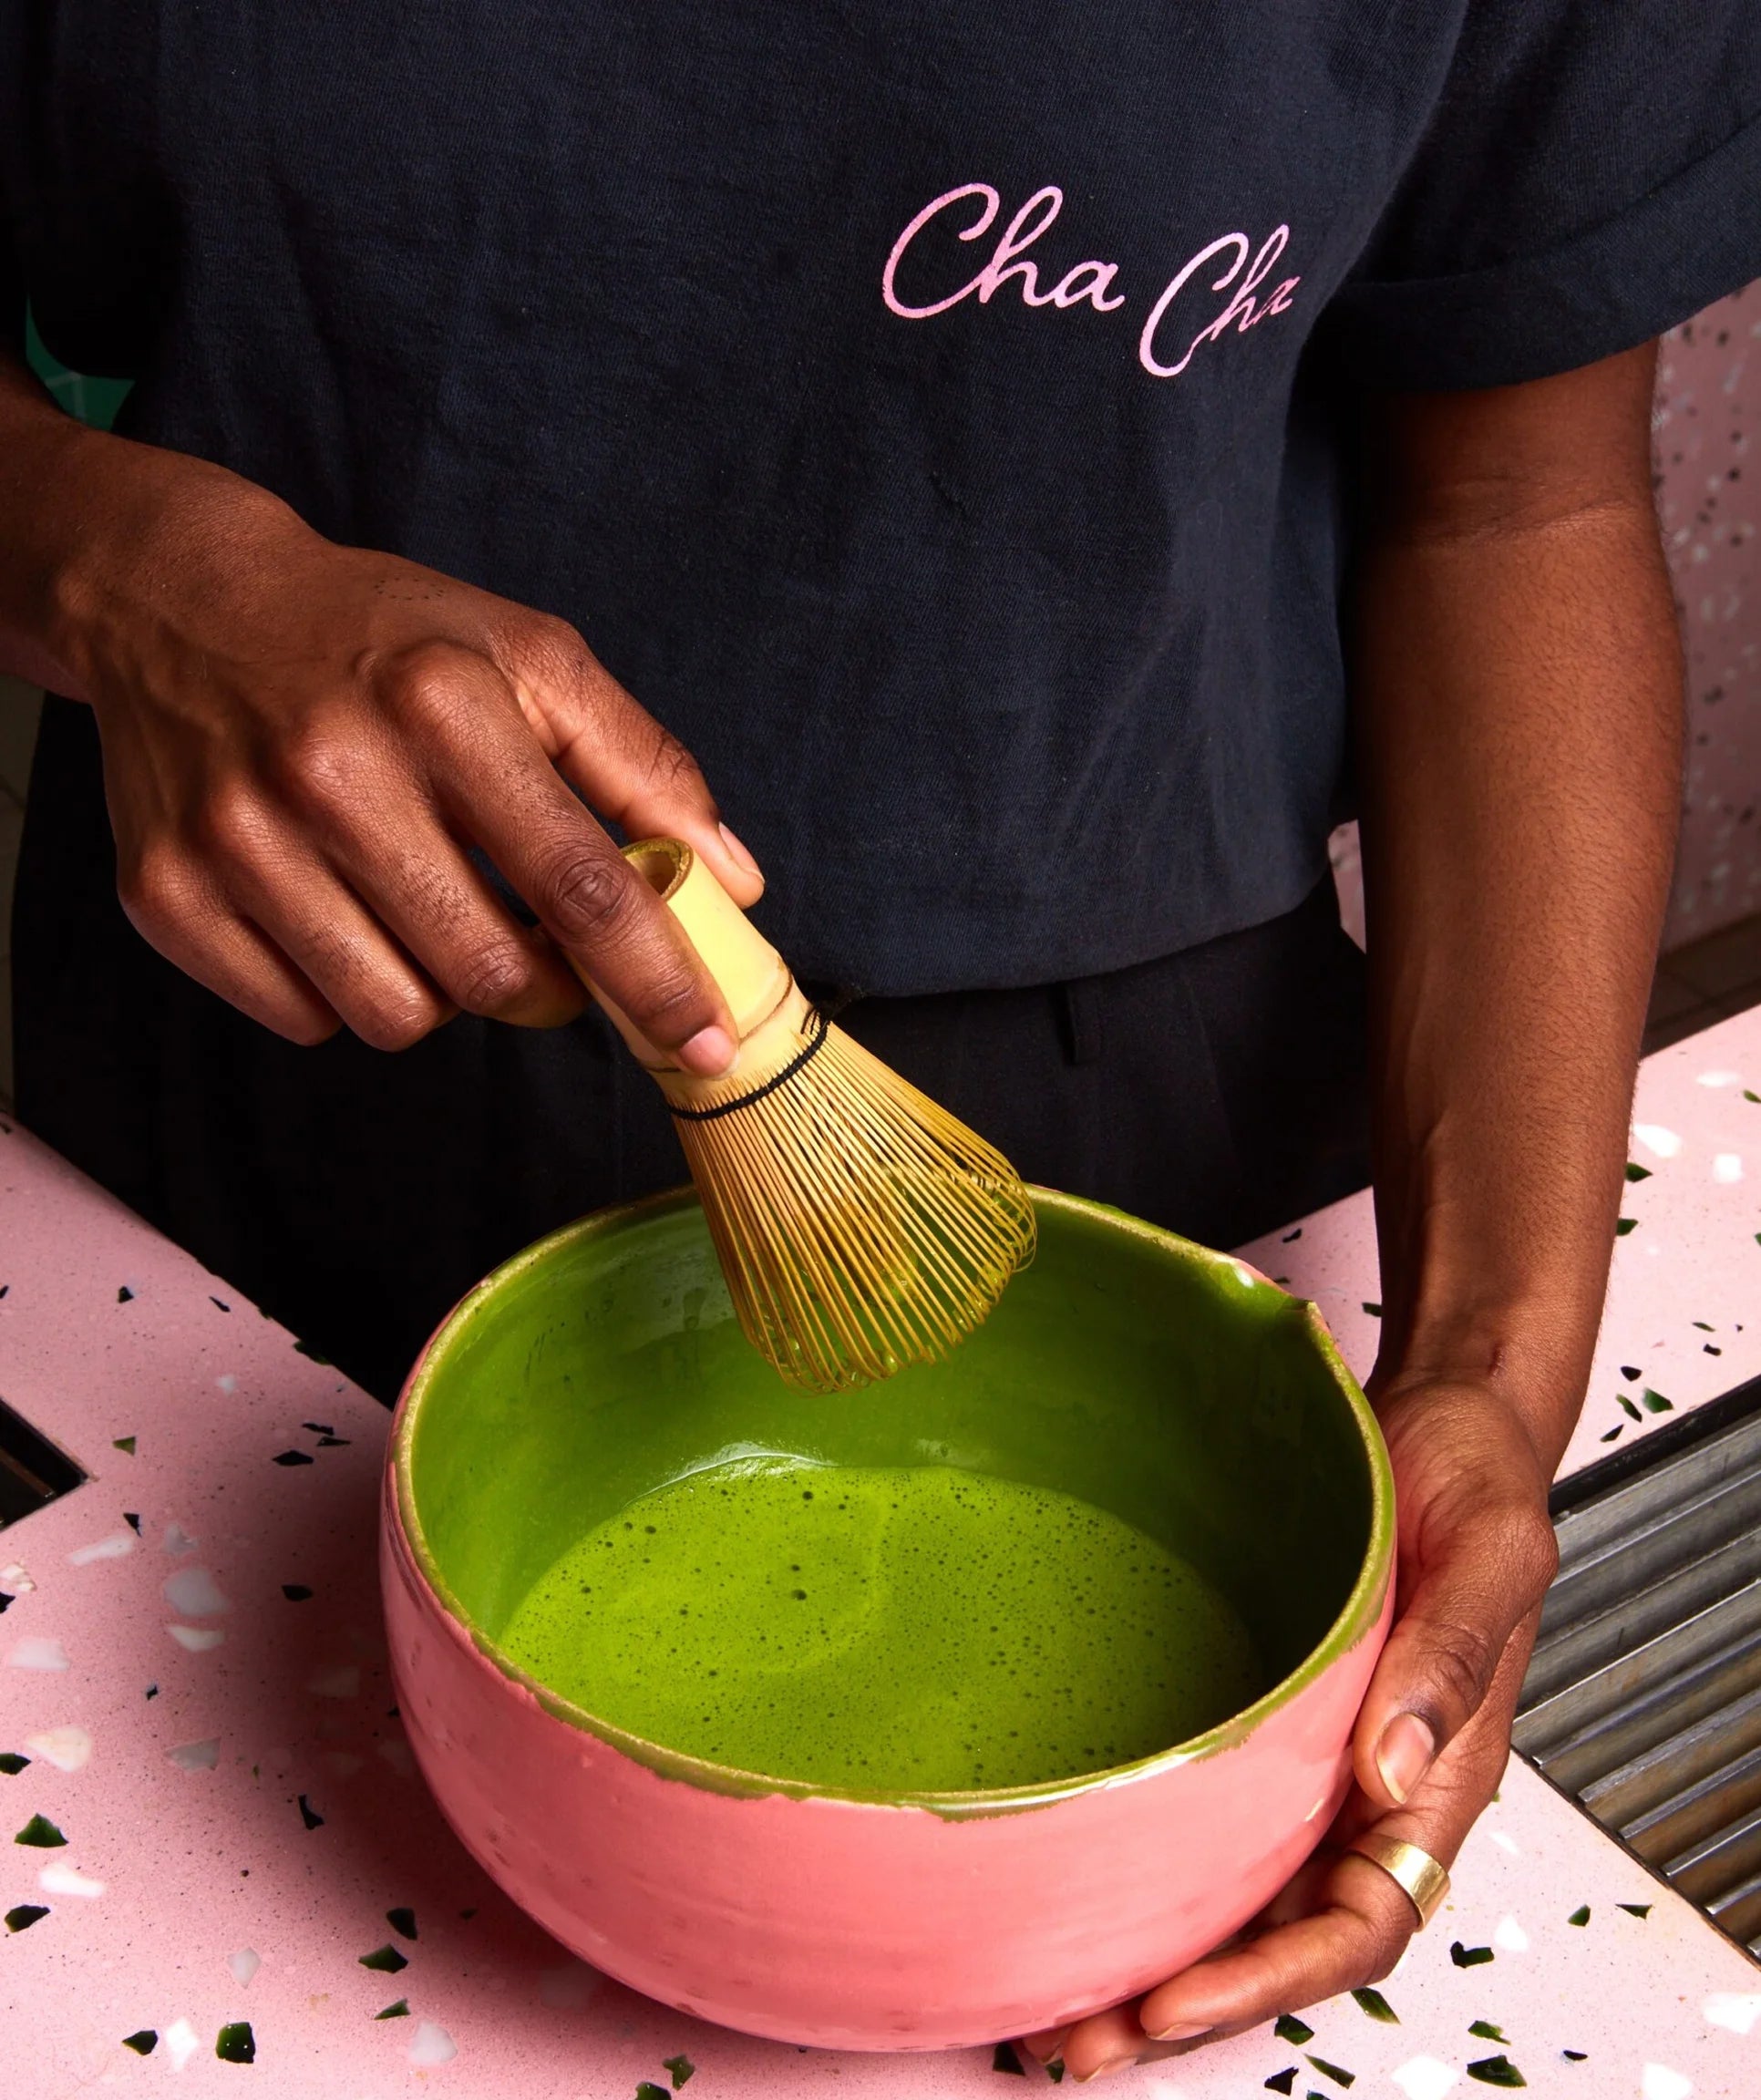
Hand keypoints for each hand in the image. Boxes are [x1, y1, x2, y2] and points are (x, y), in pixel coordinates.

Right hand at [46, 436, 761, 1057]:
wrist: (182, 602)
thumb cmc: (384, 639)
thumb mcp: (528, 657)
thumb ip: (641, 766)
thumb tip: (732, 881)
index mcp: (442, 703)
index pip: (577, 882)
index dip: (653, 976)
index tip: (705, 1042)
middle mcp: (331, 772)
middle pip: (492, 974)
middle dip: (545, 987)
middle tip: (541, 945)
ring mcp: (238, 840)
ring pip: (399, 1016)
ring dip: (445, 991)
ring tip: (432, 911)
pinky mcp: (168, 896)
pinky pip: (307, 1019)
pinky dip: (347, 990)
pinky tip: (343, 911)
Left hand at [1022, 1374, 1558, 2081]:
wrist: (1443, 1420)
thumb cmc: (1477, 1481)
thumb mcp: (1486, 1554)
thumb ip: (1449, 1662)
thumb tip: (1394, 1776)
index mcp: (1439, 1776)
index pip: (1360, 1921)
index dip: (1270, 1976)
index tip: (1177, 1998)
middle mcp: (1370, 1787)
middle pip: (1282, 1936)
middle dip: (1189, 2003)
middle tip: (1081, 2044)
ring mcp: (1314, 1755)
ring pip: (1238, 1890)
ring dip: (1158, 1954)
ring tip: (1059, 2004)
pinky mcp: (1268, 1710)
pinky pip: (1210, 1808)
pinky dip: (1151, 1862)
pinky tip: (1082, 1874)